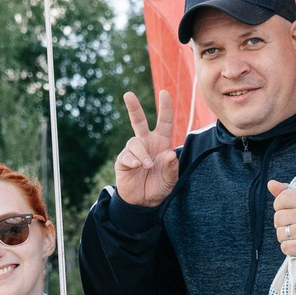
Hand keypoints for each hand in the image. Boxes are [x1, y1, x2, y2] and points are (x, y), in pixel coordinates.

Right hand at [115, 90, 180, 208]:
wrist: (143, 202)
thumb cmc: (159, 186)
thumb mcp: (170, 180)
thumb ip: (172, 168)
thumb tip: (170, 153)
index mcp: (161, 143)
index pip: (164, 123)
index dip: (165, 108)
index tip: (164, 93)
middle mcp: (146, 143)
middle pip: (139, 121)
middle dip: (134, 107)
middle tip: (128, 94)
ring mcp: (133, 151)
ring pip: (134, 142)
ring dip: (142, 154)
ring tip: (146, 166)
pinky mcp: (123, 161)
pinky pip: (127, 156)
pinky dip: (133, 160)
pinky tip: (137, 167)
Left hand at [267, 179, 295, 265]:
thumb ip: (288, 193)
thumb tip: (271, 184)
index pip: (282, 198)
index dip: (279, 206)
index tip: (287, 210)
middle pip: (278, 217)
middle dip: (282, 224)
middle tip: (293, 225)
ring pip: (280, 233)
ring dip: (285, 237)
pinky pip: (285, 247)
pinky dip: (289, 248)